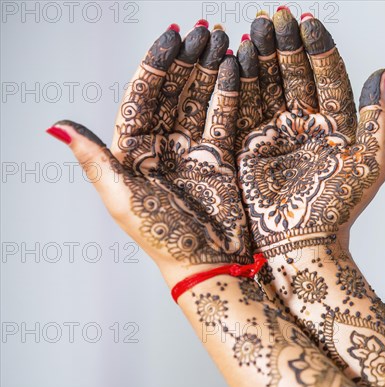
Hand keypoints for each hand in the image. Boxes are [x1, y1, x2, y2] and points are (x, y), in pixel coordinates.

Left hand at [47, 23, 251, 284]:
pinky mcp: (221, 156)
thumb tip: (55, 126)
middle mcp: (162, 144)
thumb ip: (95, 160)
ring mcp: (193, 149)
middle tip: (205, 31)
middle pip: (174, 91)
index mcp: (133, 151)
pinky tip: (236, 69)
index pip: (143, 96)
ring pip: (200, 98)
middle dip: (189, 60)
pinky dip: (231, 93)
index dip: (156, 65)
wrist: (207, 264)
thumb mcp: (122, 199)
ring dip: (210, 68)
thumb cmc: (161, 237)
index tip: (172, 37)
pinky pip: (225, 117)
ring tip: (223, 40)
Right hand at [235, 11, 384, 255]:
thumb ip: (376, 118)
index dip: (318, 48)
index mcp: (336, 125)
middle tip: (276, 16)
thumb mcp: (369, 162)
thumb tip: (384, 74)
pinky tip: (238, 57)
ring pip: (270, 85)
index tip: (308, 21)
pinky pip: (245, 107)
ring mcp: (277, 132)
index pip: (327, 77)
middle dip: (286, 44)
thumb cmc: (339, 208)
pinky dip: (241, 82)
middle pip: (295, 74)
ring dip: (263, 56)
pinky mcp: (251, 144)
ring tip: (256, 28)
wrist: (303, 242)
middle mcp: (306, 124)